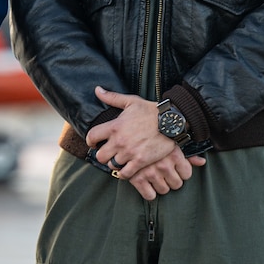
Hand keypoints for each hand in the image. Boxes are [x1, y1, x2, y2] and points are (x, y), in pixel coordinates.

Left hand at [85, 86, 205, 201]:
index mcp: (114, 126)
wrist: (172, 121)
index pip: (92, 137)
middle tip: (108, 153)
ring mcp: (129, 152)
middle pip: (100, 156)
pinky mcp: (140, 161)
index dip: (90, 141)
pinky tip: (125, 169)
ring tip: (118, 160)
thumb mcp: (131, 101)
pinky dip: (123, 174)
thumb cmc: (151, 110)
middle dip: (102, 155)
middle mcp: (119, 141)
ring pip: (112, 165)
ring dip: (114, 163)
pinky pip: (125, 174)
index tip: (94, 143)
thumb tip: (97, 90)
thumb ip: (112, 97)